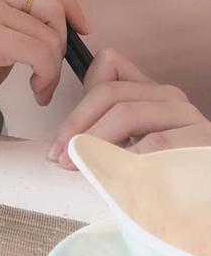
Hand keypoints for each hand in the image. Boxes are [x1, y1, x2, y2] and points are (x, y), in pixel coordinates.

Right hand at [0, 0, 88, 126]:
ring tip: (40, 88)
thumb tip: (59, 32)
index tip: (82, 30)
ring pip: (50, 36)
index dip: (70, 3)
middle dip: (62, 44)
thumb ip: (18, 25)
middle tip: (49, 73)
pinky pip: (40, 54)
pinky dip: (46, 77)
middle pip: (53, 8)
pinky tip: (35, 91)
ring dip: (53, 69)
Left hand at [49, 48, 210, 168]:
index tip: (60, 139)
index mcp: (151, 91)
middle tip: (60, 157)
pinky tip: (116, 179)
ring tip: (80, 165)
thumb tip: (66, 143)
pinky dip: (128, 160)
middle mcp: (169, 97)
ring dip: (97, 142)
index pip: (108, 65)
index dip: (80, 100)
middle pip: (111, 93)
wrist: (206, 191)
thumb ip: (109, 133)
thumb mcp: (136, 146)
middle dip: (78, 125)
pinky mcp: (201, 138)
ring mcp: (187, 115)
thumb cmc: (172, 174)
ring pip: (129, 114)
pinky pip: (156, 144)